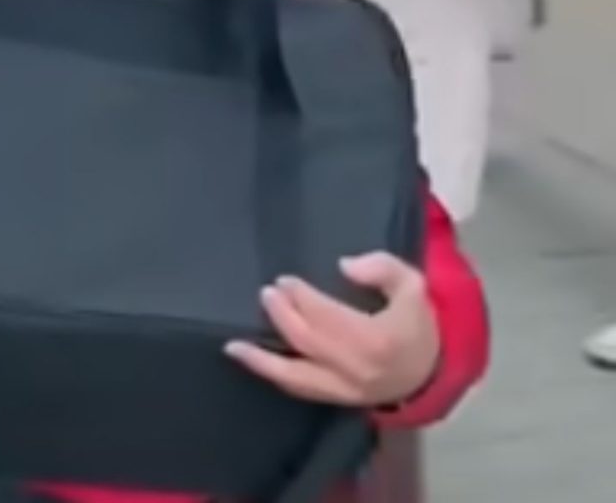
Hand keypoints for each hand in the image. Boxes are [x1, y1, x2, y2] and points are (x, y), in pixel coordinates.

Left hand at [225, 253, 439, 408]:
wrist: (433, 370)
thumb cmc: (418, 321)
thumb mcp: (412, 284)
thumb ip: (381, 267)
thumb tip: (345, 266)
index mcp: (377, 339)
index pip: (327, 317)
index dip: (302, 298)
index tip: (284, 280)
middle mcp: (358, 369)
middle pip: (307, 342)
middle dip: (282, 316)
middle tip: (266, 294)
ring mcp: (347, 391)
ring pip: (297, 378)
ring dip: (263, 361)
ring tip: (235, 346)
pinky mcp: (340, 401)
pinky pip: (303, 391)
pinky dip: (277, 378)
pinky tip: (256, 363)